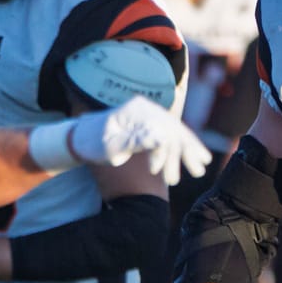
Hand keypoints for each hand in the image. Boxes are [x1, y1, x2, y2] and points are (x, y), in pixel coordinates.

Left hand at [61, 96, 212, 185]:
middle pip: (173, 129)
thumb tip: (161, 138)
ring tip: (200, 170)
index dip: (164, 152)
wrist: (81, 138)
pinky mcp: (151, 123)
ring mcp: (150, 115)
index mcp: (137, 110)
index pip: (161, 129)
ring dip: (189, 151)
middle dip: (184, 153)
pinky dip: (184, 147)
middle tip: (196, 174)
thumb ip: (136, 142)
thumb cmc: (92, 144)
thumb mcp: (110, 147)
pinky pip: (172, 134)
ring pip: (176, 132)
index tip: (156, 172)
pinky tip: (197, 158)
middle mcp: (147, 108)